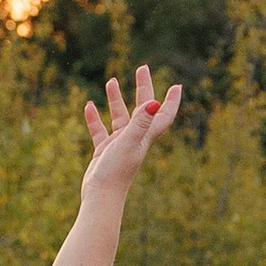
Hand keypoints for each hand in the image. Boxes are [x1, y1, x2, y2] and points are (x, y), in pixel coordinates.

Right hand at [80, 66, 181, 195]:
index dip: (171, 101)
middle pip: (142, 109)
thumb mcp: (128, 142)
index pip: (163, 115)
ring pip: (120, 117)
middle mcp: (135, 139)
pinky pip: (100, 131)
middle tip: (142, 68)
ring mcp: (119, 145)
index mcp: (145, 136)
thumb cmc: (116, 172)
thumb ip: (140, 121)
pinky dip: (95, 119)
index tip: (176, 86)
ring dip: (117, 100)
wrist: (100, 196)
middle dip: (143, 88)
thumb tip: (154, 102)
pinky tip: (89, 106)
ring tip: (111, 81)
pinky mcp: (104, 152)